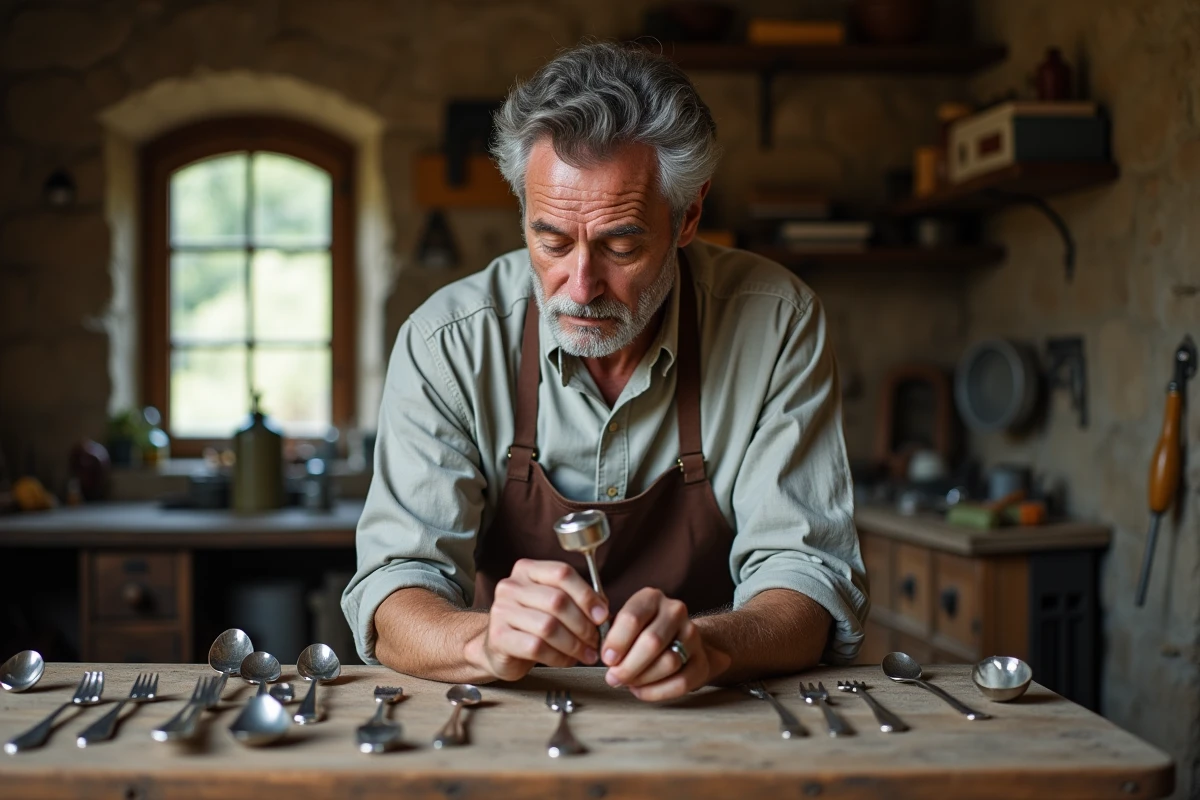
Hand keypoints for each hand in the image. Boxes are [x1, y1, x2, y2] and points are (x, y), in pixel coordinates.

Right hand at [469, 559, 608, 681]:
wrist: (499, 648)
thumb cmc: (532, 625)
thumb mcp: (554, 606)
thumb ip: (578, 603)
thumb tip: (604, 613)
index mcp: (527, 570)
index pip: (562, 573)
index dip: (587, 595)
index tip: (602, 615)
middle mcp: (511, 586)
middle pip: (557, 600)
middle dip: (583, 625)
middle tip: (595, 641)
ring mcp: (501, 610)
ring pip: (548, 626)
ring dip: (574, 644)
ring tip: (585, 654)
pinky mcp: (498, 636)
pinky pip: (536, 647)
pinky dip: (558, 657)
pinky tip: (566, 660)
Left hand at [601, 588, 730, 701]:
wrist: (679, 640)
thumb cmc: (642, 633)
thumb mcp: (625, 624)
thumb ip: (612, 635)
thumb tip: (605, 656)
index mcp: (652, 598)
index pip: (632, 618)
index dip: (616, 642)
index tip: (607, 659)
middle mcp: (675, 612)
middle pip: (652, 642)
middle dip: (628, 666)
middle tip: (613, 678)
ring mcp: (692, 635)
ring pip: (668, 663)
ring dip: (642, 679)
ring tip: (628, 682)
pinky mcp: (701, 661)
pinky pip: (680, 682)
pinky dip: (656, 692)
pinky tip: (641, 691)